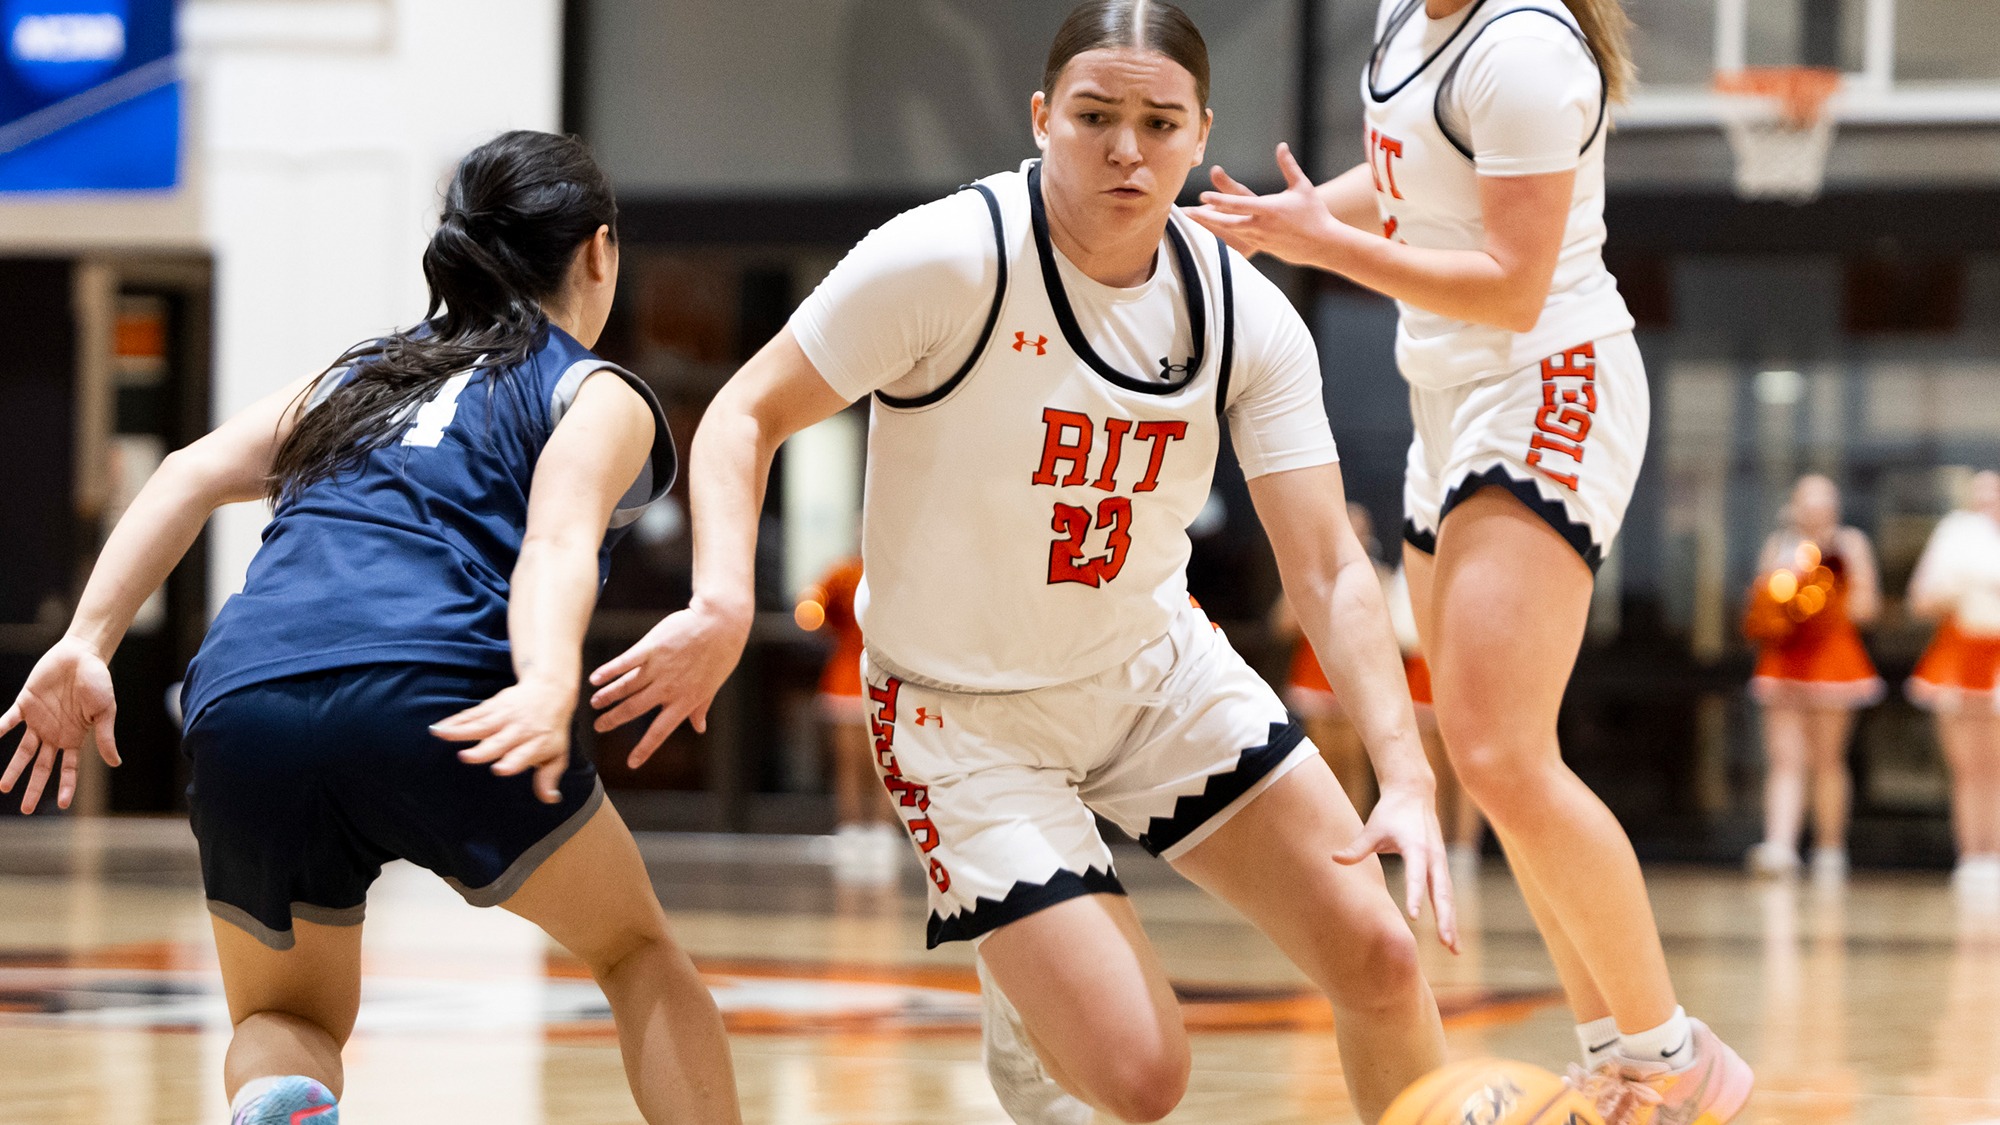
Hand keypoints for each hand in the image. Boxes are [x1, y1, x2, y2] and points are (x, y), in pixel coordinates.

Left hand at [0, 637, 123, 813]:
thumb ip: (106, 737)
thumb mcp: (106, 712)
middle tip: (24, 809)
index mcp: (75, 737)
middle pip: (42, 766)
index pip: (68, 767)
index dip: (65, 785)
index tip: (60, 804)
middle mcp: (54, 733)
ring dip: (13, 768)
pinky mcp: (24, 704)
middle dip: (33, 786)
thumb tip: (116, 763)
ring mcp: (38, 721)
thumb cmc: (99, 682)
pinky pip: (7, 721)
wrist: (82, 655)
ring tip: (2, 786)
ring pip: (23, 751)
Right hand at [432, 677, 577, 803]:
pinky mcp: (493, 706)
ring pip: (481, 724)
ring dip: (460, 730)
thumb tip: (551, 800)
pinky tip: (439, 727)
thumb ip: (548, 778)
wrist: (550, 691)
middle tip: (466, 757)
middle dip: (483, 750)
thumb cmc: (551, 730)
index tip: (500, 769)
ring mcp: (505, 717)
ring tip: (441, 734)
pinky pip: (472, 714)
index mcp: (536, 744)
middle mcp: (519, 730)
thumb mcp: (557, 754)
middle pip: (500, 741)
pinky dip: (455, 720)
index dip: (513, 763)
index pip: (524, 755)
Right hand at [587, 599, 750, 767]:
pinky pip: (625, 662)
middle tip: (598, 727)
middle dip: (614, 720)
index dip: (645, 748)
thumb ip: (700, 708)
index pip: (660, 731)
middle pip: (634, 708)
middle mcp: (668, 688)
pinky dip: (609, 671)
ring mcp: (658, 667)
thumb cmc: (719, 654)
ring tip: (594, 703)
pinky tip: (595, 678)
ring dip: (608, 696)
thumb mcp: (712, 686)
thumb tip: (699, 728)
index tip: (632, 763)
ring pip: (626, 686)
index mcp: (684, 701)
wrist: (720, 623)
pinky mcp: (651, 647)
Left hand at [1184, 143, 1344, 266]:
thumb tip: (1281, 146)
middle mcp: (1261, 226)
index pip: (1238, 204)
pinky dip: (1223, 236)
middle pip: (1226, 222)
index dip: (1218, 199)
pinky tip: (1211, 233)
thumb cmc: (1314, 213)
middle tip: (1186, 212)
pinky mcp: (1262, 248)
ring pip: (1229, 233)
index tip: (1202, 195)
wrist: (1324, 244)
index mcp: (1268, 209)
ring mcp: (1260, 239)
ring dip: (1210, 226)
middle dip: (1205, 217)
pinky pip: (1238, 241)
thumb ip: (1289, 166)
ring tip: (1194, 221)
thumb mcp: (1302, 187)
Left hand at [1333, 780, 1458, 951]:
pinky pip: (1447, 894)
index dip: (1416, 895)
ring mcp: (1440, 862)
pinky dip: (1450, 914)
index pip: (1417, 875)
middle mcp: (1434, 857)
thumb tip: (1334, 859)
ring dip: (1452, 922)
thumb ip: (1356, 847)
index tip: (1415, 916)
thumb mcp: (1372, 828)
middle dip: (1445, 918)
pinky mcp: (1441, 867)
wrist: (1414, 793)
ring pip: (1448, 897)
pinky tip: (1451, 936)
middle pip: (1442, 892)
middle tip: (1447, 943)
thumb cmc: (1390, 813)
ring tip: (1454, 950)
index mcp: (1417, 847)